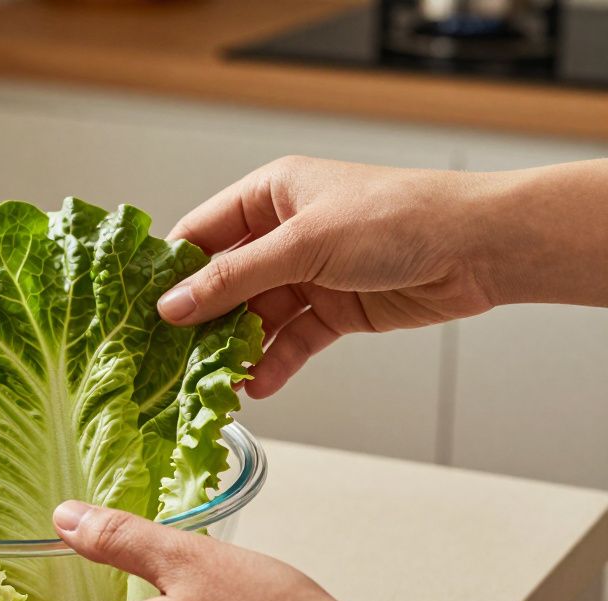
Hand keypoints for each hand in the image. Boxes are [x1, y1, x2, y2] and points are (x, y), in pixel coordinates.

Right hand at [157, 156, 607, 398]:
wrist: (477, 248)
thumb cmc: (396, 218)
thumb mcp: (303, 244)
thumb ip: (234, 280)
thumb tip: (173, 306)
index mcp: (270, 196)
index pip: (202, 233)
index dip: (171, 271)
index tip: (140, 310)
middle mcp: (284, 234)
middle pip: (225, 283)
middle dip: (201, 322)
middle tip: (167, 359)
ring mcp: (308, 274)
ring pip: (256, 319)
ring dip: (236, 351)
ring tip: (212, 383)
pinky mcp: (334, 310)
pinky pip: (291, 342)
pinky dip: (274, 365)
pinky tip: (256, 387)